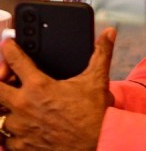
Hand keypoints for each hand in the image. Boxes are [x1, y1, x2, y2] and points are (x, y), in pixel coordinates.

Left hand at [0, 27, 115, 150]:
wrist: (97, 143)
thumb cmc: (94, 114)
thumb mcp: (97, 79)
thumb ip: (101, 52)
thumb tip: (109, 32)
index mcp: (39, 86)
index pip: (15, 60)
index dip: (9, 48)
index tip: (8, 44)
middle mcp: (24, 106)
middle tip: (7, 79)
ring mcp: (19, 128)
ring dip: (5, 110)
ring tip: (17, 106)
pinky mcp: (20, 147)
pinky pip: (4, 139)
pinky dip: (9, 133)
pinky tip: (21, 128)